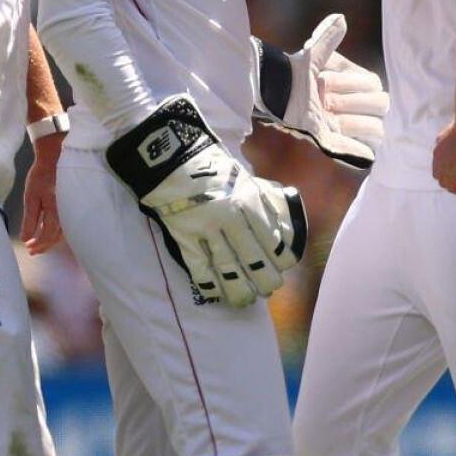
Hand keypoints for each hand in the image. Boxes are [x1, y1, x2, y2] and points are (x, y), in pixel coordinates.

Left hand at [21, 133, 64, 254]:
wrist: (56, 157)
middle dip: (44, 245)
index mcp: (56, 210)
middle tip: (32, 249)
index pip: (49, 234)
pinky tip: (47, 230)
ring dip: (50, 239)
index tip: (29, 247)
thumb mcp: (31, 196)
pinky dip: (56, 230)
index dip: (39, 244)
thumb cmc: (42, 175)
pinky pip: (66, 223)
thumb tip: (25, 237)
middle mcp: (67, 212)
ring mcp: (70, 209)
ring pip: (62, 231)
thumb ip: (30, 219)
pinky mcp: (71, 205)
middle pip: (57, 236)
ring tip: (37, 242)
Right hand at [107, 97, 303, 307]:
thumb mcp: (246, 179)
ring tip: (246, 298)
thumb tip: (285, 231)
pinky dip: (208, 284)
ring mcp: (205, 228)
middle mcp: (231, 217)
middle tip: (268, 289)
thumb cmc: (213, 167)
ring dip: (239, 288)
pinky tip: (216, 293)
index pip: (272, 240)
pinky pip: (198, 267)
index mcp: (249, 200)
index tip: (282, 267)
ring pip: (227, 268)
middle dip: (264, 279)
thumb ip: (267, 203)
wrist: (170, 157)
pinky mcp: (183, 236)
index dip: (280, 259)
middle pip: (253, 258)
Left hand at [255, 14, 384, 165]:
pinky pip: (356, 150)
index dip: (351, 83)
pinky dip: (359, 150)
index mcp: (357, 83)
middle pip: (381, 105)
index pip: (374, 85)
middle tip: (326, 99)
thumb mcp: (312, 55)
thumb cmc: (295, 73)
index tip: (323, 79)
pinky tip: (363, 154)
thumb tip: (340, 18)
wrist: (273, 93)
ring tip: (331, 117)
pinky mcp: (332, 140)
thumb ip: (326, 39)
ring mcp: (345, 123)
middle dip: (353, 101)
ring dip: (355, 123)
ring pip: (376, 129)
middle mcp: (356, 104)